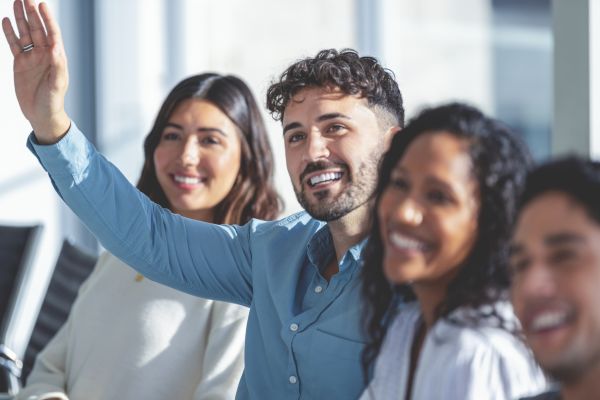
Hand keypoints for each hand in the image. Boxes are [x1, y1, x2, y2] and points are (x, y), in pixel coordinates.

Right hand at [2, 0, 69, 143]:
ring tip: (16, 2)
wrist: (41, 115)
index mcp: (56, 58)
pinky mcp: (20, 63)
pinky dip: (10, 32)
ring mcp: (32, 58)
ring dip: (20, 18)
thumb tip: (55, 48)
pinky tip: (5, 20)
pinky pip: (14, 44)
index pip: (52, 33)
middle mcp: (44, 55)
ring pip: (25, 33)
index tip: (42, 4)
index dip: (47, 19)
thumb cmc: (53, 102)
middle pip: (37, 29)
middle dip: (31, 13)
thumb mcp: (57, 85)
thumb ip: (58, 66)